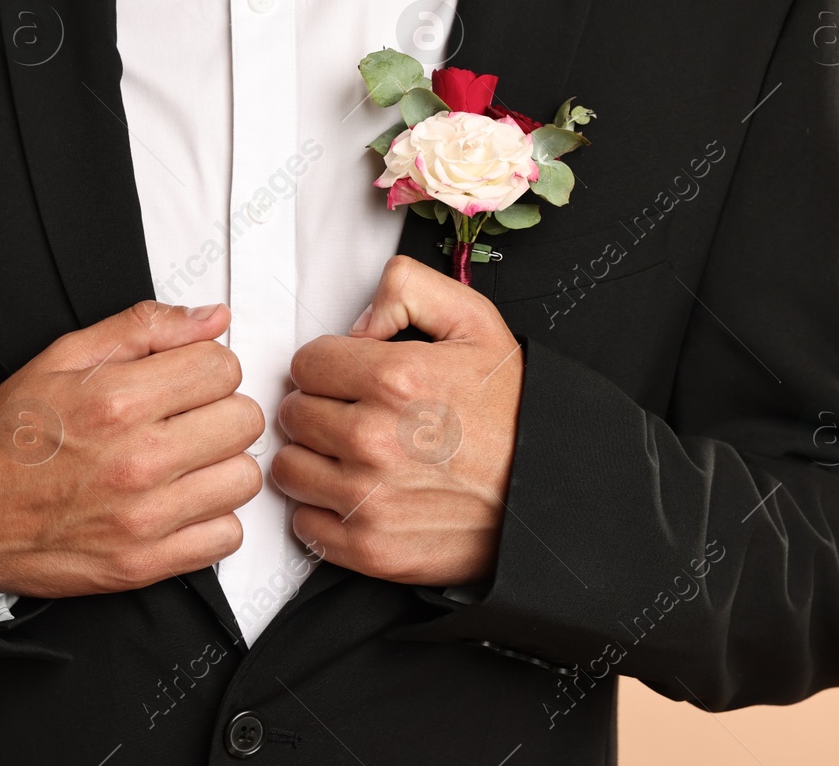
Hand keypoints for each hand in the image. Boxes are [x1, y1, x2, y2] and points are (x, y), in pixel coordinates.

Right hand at [0, 301, 263, 597]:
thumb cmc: (8, 437)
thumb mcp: (63, 357)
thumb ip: (144, 328)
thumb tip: (211, 317)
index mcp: (118, 400)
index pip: (223, 366)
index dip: (207, 368)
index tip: (186, 381)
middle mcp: (138, 459)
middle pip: (243, 420)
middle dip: (219, 412)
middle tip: (186, 420)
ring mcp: (144, 517)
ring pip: (242, 477)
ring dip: (220, 466)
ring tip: (183, 463)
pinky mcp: (144, 563)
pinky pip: (226, 536)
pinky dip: (211, 520)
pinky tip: (179, 503)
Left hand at [272, 255, 523, 586]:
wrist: (549, 493)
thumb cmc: (511, 413)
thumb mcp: (474, 322)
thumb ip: (408, 290)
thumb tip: (357, 323)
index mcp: (394, 378)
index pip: (305, 364)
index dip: (328, 367)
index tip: (350, 379)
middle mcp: (374, 439)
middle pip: (293, 414)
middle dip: (319, 408)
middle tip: (355, 415)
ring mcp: (369, 498)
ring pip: (289, 468)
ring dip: (314, 460)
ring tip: (352, 456)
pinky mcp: (369, 547)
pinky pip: (305, 524)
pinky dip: (324, 511)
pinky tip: (358, 495)